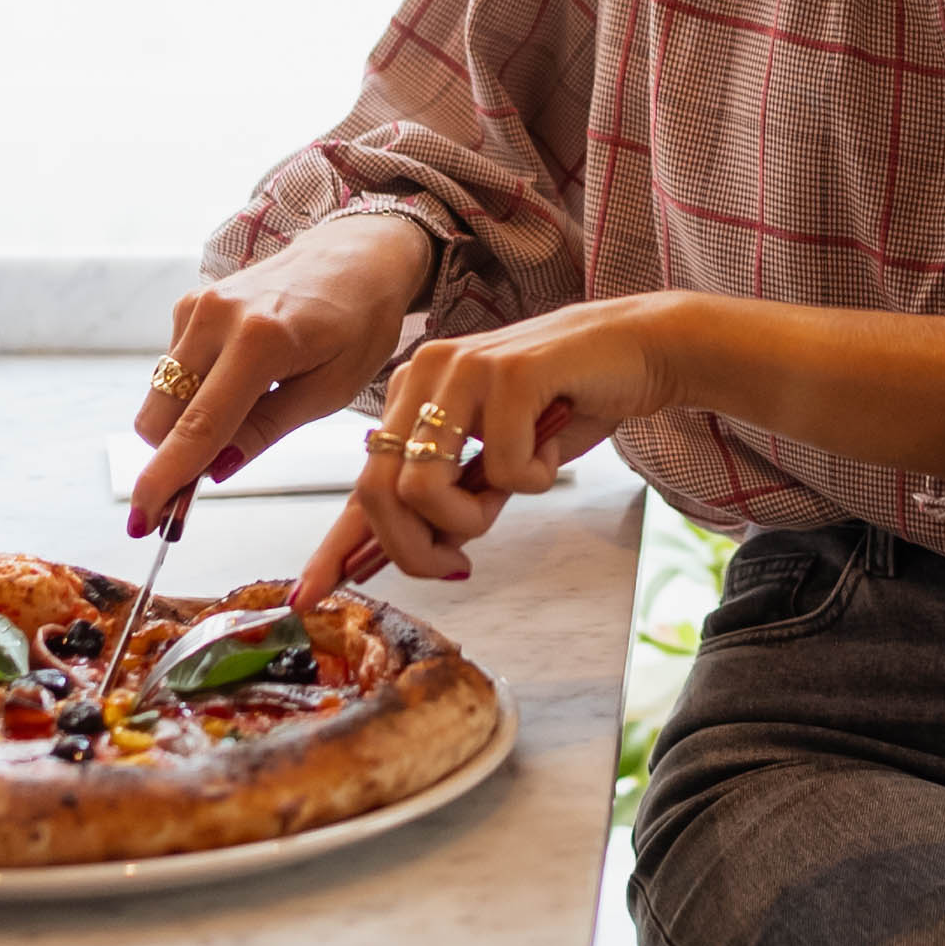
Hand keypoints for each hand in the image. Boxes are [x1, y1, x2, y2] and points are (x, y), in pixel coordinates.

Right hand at [129, 215, 440, 530]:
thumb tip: (213, 471)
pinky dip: (194, 393)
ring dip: (186, 424)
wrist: (355, 256)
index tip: (143, 520)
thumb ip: (267, 429)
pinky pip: (173, 371)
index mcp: (261, 340)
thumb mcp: (331, 390)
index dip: (167, 479)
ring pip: (161, 396)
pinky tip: (240, 381)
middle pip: (161, 416)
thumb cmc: (357, 325)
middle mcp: (216, 317)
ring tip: (246, 416)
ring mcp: (197, 306)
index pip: (200, 426)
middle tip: (204, 483)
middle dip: (173, 458)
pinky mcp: (189, 304)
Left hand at [297, 300, 675, 599]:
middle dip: (415, 549)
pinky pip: (503, 469)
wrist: (635, 350)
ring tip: (518, 484)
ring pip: (424, 487)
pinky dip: (536, 478)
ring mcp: (461, 369)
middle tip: (460, 561)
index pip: (361, 480)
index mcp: (409, 394)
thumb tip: (419, 555)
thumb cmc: (564, 406)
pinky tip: (553, 445)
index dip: (335, 545)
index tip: (309, 594)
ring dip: (475, 515)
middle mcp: (422, 374)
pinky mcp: (508, 372)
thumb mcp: (494, 461)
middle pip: (377, 492)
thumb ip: (451, 498)